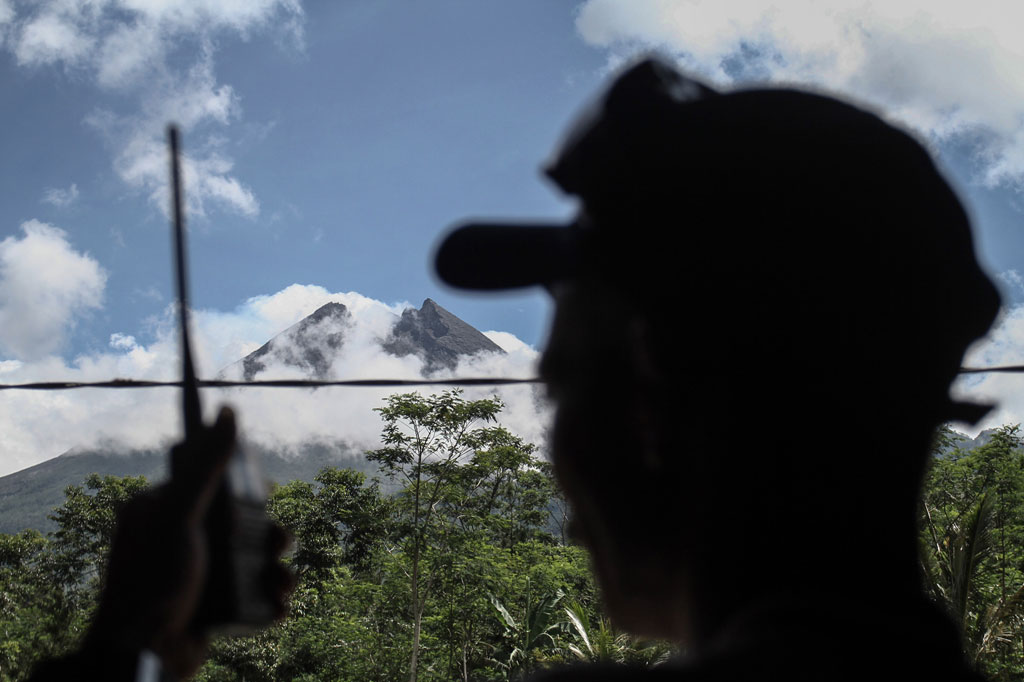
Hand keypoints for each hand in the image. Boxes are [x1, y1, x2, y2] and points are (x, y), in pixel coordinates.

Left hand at [84, 406, 292, 678]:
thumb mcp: (180, 516)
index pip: (211, 482)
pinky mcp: (215, 605)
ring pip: (255, 559)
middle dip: (268, 534)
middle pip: (243, 522)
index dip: (242, 485)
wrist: (147, 654)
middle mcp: (183, 538)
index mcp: (164, 510)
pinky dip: (271, 598)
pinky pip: (255, 593)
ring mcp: (201, 573)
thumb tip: (227, 411)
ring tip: (281, 583)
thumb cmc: (153, 581)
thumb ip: (206, 466)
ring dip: (276, 570)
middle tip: (278, 543)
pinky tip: (276, 604)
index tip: (263, 489)